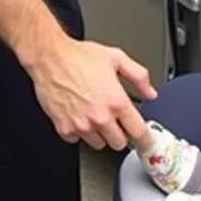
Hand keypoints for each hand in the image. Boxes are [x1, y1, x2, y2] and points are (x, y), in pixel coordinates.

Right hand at [27, 37, 156, 151]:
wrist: (50, 58)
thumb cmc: (79, 56)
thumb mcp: (117, 58)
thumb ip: (139, 76)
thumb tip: (150, 93)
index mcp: (116, 101)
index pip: (138, 132)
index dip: (146, 140)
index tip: (146, 142)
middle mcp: (100, 117)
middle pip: (119, 144)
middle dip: (120, 133)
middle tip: (116, 119)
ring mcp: (81, 125)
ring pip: (99, 144)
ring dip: (100, 134)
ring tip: (95, 113)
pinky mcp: (64, 129)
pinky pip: (77, 140)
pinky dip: (79, 131)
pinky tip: (79, 114)